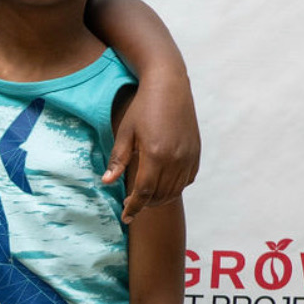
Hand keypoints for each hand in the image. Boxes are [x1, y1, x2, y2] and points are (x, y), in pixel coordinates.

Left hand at [103, 70, 199, 222]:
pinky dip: (175, 188)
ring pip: (175, 191)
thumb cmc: (142, 107)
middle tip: (132, 205)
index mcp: (154, 155)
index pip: (143, 192)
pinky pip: (187, 180)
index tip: (126, 217)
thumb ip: (118, 159)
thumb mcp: (125, 132)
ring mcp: (188, 156)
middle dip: (145, 205)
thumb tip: (107, 182)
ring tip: (146, 198)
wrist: (169, 86)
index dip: (134, 208)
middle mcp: (175, 159)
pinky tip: (163, 185)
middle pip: (160, 195)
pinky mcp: (196, 153)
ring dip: (159, 199)